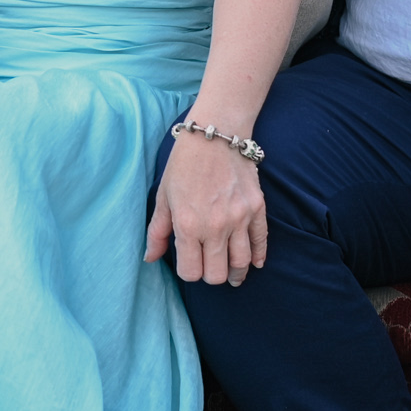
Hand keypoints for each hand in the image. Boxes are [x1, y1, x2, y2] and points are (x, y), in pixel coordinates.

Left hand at [146, 132, 267, 283]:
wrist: (215, 134)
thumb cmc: (184, 164)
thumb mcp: (163, 196)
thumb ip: (157, 231)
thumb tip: (149, 258)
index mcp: (187, 225)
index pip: (191, 272)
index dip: (188, 272)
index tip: (189, 262)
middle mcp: (214, 226)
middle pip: (217, 274)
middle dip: (210, 275)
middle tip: (208, 266)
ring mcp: (239, 218)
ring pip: (241, 264)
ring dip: (235, 274)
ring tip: (232, 276)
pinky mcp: (257, 208)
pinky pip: (261, 242)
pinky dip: (258, 257)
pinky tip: (253, 264)